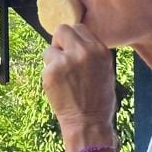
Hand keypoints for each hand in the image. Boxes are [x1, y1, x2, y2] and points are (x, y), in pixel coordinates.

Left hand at [42, 24, 115, 150]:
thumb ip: (91, 53)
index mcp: (100, 50)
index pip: (80, 28)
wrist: (89, 123)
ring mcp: (66, 60)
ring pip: (50, 49)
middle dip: (59, 42)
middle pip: (62, 30)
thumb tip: (75, 42)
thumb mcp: (105, 70)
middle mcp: (83, 51)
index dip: (73, 38)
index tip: (71, 48)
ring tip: (63, 78)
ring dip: (53, 60)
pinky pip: (45, 64)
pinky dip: (49, 74)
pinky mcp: (51, 72)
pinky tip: (59, 87)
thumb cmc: (98, 101)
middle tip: (62, 58)